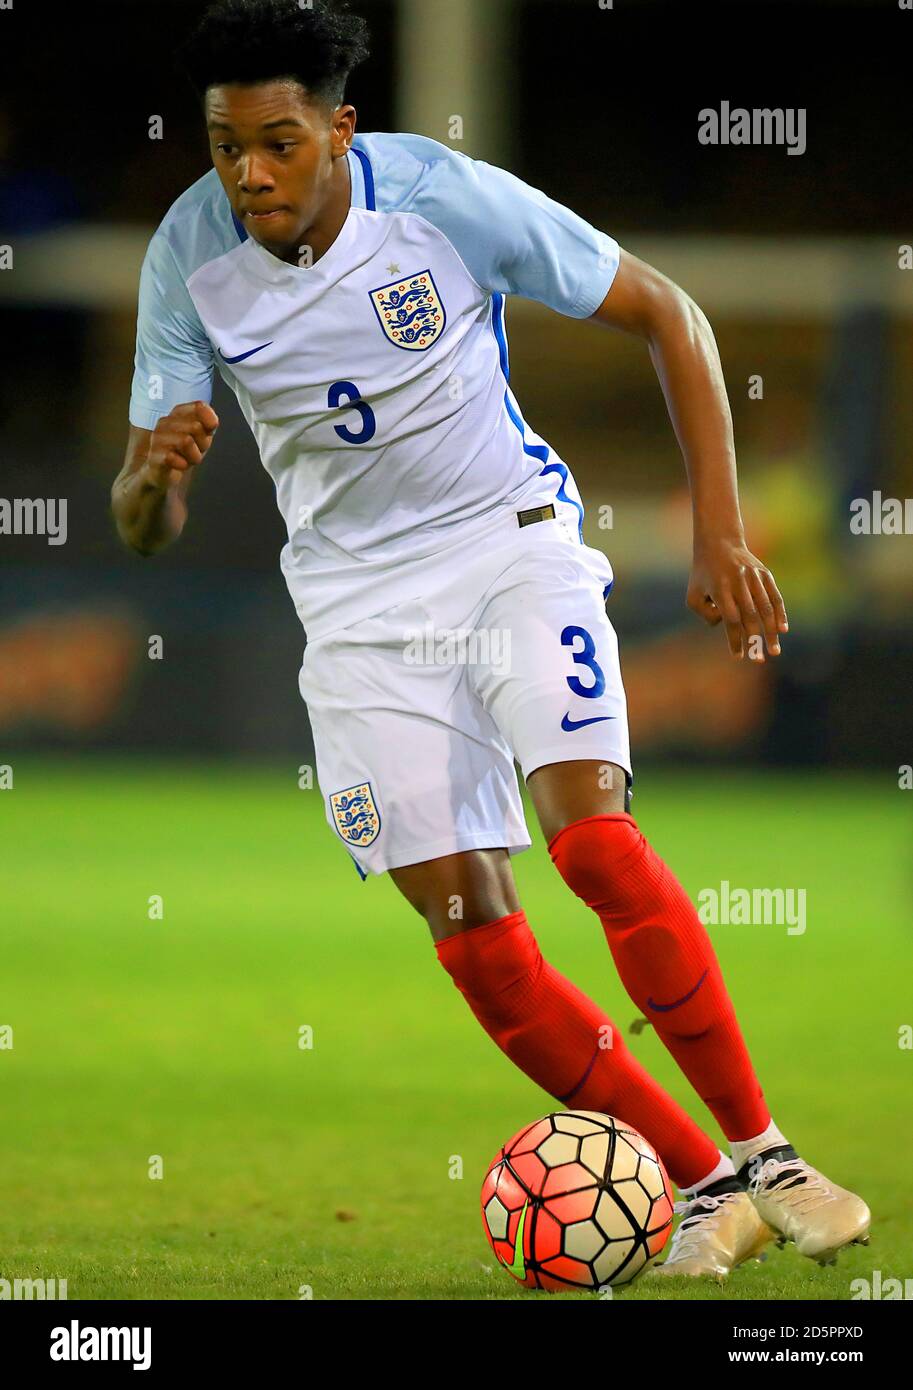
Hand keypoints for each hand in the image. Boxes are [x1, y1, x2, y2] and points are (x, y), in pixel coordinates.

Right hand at [143, 401, 218, 489]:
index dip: (209, 422)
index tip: (206, 433)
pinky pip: (175, 457)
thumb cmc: (185, 452)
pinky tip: (177, 465)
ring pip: (186, 441)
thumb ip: (209, 424)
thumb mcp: (203, 435)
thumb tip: (212, 421)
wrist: (164, 474)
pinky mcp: (154, 456)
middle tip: (194, 450)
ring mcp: (157, 438)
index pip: (199, 407)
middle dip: (202, 444)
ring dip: (193, 456)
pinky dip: (183, 465)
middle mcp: (165, 422)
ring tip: (186, 458)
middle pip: (196, 426)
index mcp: (178, 413)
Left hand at [687, 538, 787, 661]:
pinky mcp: (764, 574)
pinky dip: (780, 613)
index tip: (738, 657)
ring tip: (774, 650)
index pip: (731, 620)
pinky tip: (782, 629)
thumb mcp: (693, 594)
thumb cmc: (703, 574)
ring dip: (771, 631)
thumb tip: (725, 624)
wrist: (719, 542)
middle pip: (750, 616)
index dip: (735, 639)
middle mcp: (738, 582)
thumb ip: (705, 614)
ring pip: (765, 607)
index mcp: (719, 589)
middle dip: (755, 640)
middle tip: (759, 660)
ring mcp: (753, 577)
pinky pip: (775, 596)